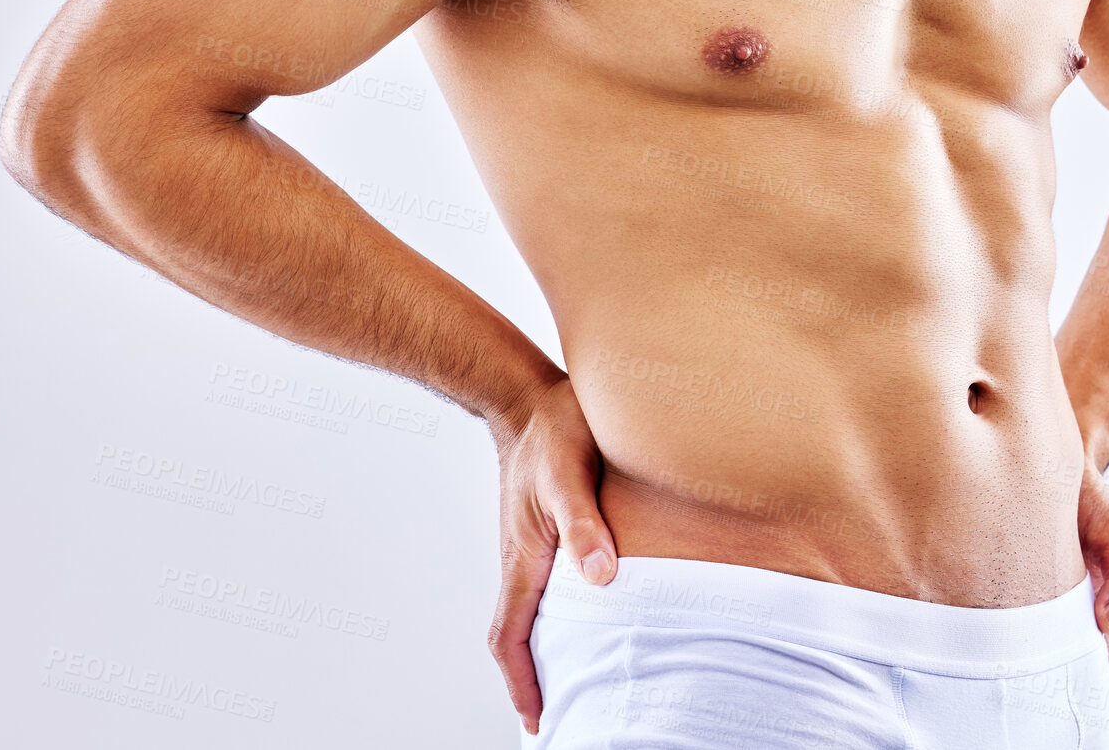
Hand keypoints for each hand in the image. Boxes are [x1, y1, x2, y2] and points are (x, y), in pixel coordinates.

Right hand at [487, 374, 618, 735]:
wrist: (528, 392)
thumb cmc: (552, 428)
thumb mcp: (570, 473)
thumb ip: (585, 523)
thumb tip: (600, 577)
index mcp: (523, 555)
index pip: (508, 635)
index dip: (521, 683)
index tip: (538, 720)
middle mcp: (522, 556)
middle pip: (517, 633)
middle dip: (533, 677)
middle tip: (561, 711)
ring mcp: (529, 542)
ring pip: (531, 609)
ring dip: (545, 645)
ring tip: (576, 673)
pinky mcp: (542, 526)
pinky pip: (544, 582)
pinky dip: (558, 610)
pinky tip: (589, 606)